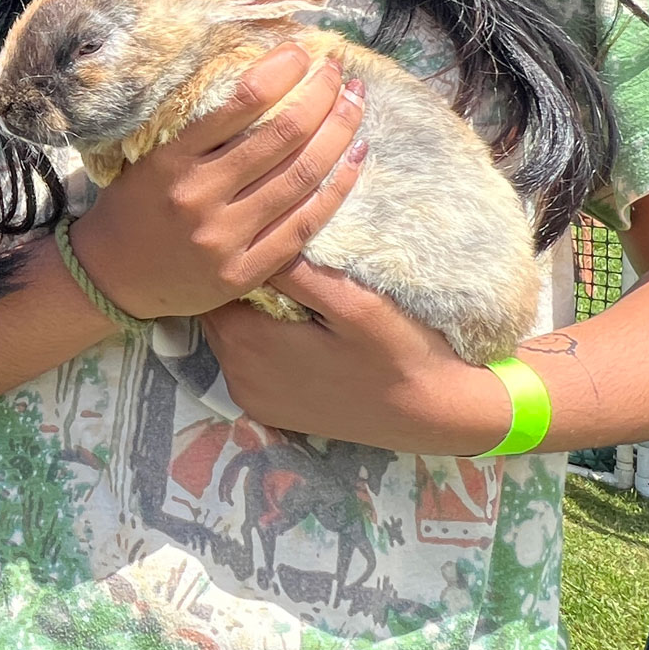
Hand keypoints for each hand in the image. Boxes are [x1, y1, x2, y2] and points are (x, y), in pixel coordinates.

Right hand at [70, 44, 368, 319]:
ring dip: (338, 133)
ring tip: (356, 104)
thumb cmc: (134, 205)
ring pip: (301, 176)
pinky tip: (355, 157)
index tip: (301, 52)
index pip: (239, 103)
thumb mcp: (151, 156)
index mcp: (171, 160)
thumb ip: (200, 129)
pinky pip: (305, 224)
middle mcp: (199, 196)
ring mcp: (224, 238)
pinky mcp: (245, 271)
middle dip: (321, 95)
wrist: (111, 276)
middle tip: (338, 71)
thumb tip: (264, 79)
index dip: (280, 71)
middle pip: (282, 136)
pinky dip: (338, 187)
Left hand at [199, 259, 506, 454]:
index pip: (213, 284)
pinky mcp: (270, 412)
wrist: (435, 415)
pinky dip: (260, 342)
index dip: (231, 256)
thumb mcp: (351, 301)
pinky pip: (248, 364)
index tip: (256, 234)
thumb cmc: (398, 351)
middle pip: (217, 311)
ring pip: (229, 337)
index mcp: (248, 345)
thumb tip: (250, 240)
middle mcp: (237, 378)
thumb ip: (295, 272)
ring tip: (285, 288)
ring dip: (248, 312)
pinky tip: (295, 326)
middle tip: (273, 254)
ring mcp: (251, 400)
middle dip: (237, 283)